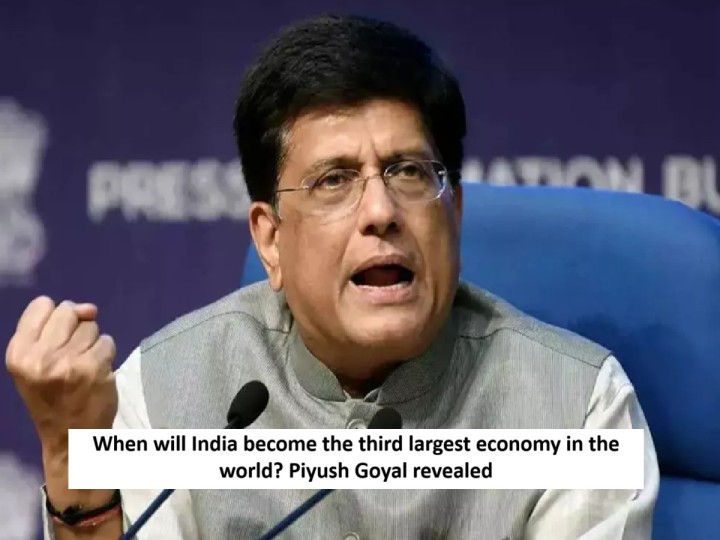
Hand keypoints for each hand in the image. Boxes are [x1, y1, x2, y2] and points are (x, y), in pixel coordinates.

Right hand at [5, 297, 117, 451]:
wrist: (70, 437)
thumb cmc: (52, 397)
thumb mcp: (36, 363)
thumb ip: (55, 328)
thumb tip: (89, 308)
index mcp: (18, 353)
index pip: (41, 305)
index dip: (55, 318)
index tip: (56, 340)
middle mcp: (40, 356)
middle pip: (69, 311)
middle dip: (76, 328)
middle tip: (71, 356)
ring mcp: (69, 361)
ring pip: (91, 327)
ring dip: (92, 344)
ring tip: (82, 367)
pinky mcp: (95, 367)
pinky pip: (108, 342)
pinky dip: (106, 355)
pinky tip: (96, 373)